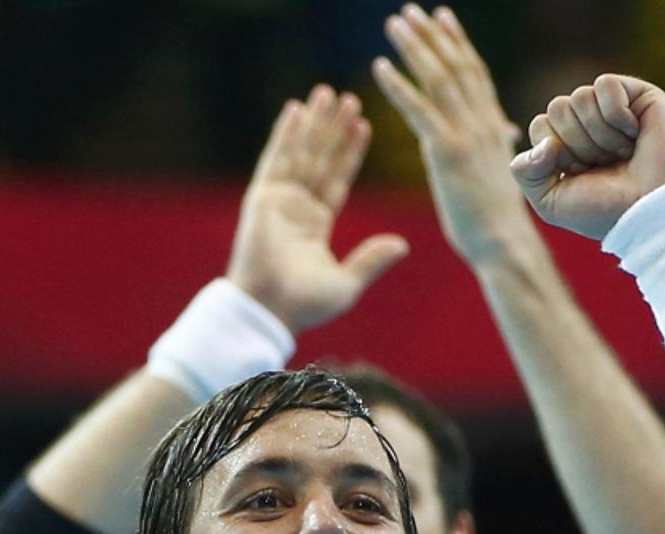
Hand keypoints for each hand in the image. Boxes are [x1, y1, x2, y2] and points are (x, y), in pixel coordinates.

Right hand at [226, 85, 408, 334]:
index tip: (365, 125)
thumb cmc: (305, 305)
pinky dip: (286, 134)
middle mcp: (296, 208)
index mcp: (315, 225)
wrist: (270, 310)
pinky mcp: (262, 198)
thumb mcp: (347, 283)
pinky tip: (297, 109)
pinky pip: (276, 159)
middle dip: (334, 128)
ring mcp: (278, 201)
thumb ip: (372, 260)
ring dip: (314, 123)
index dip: (351, 152)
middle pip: (320, 158)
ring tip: (328, 93)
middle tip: (350, 97)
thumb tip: (403, 244)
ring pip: (301, 152)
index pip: (338, 179)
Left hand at [373, 4, 529, 267]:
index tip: (442, 17)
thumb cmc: (498, 219)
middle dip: (432, 35)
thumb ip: (495, 146)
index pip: (474, 73)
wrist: (504, 244)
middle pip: (455, 66)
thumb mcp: (498, 173)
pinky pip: (419, 110)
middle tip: (411, 9)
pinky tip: (379, 67)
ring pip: (438, 79)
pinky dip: (398, 85)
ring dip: (414, 48)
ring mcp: (466, 134)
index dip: (457, 43)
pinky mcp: (447, 152)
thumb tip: (502, 132)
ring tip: (394, 23)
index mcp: (491, 127)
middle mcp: (481, 122)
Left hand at [509, 75, 664, 239]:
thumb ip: (524, 171)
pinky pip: (606, 84)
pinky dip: (616, 115)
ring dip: (599, 134)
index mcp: (567, 144)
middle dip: (577, 143)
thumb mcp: (549, 202)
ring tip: (621, 154)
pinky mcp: (640, 96)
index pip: (540, 125)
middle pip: (557, 107)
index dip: (555, 153)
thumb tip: (544, 141)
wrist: (648, 211)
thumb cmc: (602, 210)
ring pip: (580, 96)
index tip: (580, 175)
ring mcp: (614, 108)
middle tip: (604, 165)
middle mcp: (589, 124)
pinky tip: (634, 134)